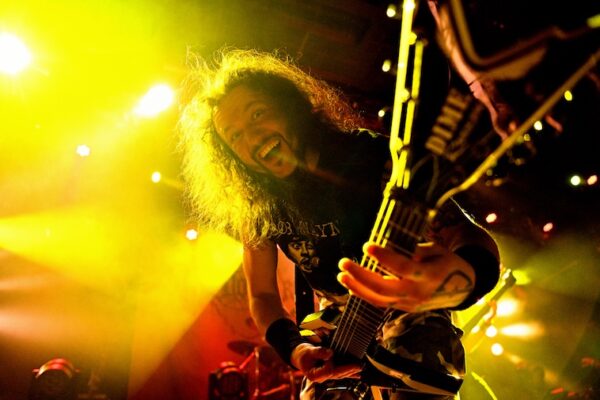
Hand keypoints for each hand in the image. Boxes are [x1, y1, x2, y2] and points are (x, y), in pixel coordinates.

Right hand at [290, 343, 360, 382]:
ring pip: (340, 375)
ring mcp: (325, 376)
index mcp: (315, 375)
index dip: (333, 364)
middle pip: (337, 375)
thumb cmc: (302, 354)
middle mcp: (321, 378)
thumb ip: (319, 352)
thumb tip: (330, 353)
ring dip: (350, 372)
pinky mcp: (328, 372)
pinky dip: (348, 373)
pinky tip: (356, 375)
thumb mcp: (309, 351)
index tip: (331, 354)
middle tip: (359, 366)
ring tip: (359, 370)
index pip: (329, 371)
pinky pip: (339, 374)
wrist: (299, 356)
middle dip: (348, 370)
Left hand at [337, 242, 474, 311]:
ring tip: (342, 274)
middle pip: (384, 288)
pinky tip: (351, 284)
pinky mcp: (405, 309)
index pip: (403, 268)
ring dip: (357, 287)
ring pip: (379, 300)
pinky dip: (364, 295)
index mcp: (429, 275)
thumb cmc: (447, 262)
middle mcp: (418, 293)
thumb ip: (416, 250)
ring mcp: (410, 304)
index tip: (367, 246)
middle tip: (344, 262)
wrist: (462, 287)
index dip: (384, 257)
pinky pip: (381, 304)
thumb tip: (391, 247)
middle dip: (361, 276)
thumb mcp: (437, 251)